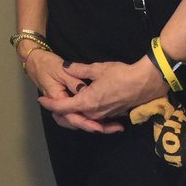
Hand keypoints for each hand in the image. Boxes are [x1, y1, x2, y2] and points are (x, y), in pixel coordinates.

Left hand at [38, 56, 163, 133]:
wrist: (145, 83)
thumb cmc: (121, 74)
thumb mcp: (97, 69)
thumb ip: (79, 69)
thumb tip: (66, 66)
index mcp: (87, 102)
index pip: (63, 107)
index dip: (50, 104)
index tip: (41, 100)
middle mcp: (94, 112)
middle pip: (72, 117)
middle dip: (60, 113)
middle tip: (50, 106)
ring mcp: (105, 115)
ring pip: (85, 119)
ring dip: (74, 115)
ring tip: (65, 109)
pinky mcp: (113, 115)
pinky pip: (96, 119)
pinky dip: (88, 116)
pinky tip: (86, 110)